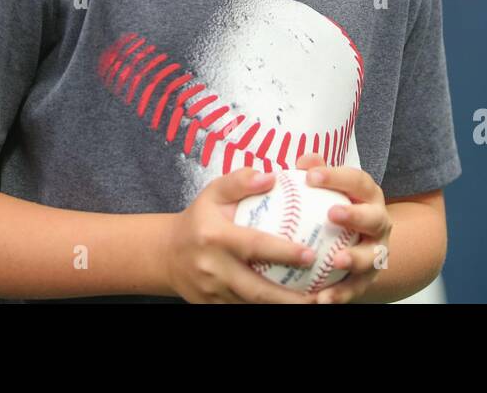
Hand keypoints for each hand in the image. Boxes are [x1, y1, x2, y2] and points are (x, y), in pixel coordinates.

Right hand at [163, 167, 319, 303]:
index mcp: (215, 237)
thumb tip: (271, 176)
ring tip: (315, 305)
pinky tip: (291, 306)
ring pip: (252, 305)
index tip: (311, 255)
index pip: (253, 246)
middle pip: (256, 288)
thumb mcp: (213, 193)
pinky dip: (267, 309)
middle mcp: (213, 268)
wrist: (166, 254)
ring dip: (282, 307)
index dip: (283, 252)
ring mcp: (212, 292)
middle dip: (289, 297)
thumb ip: (240, 182)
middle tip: (321, 295)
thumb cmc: (199, 219)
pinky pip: (244, 310)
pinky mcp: (213, 307)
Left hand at [293, 153, 391, 304]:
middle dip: (356, 216)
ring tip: (336, 261)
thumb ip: (316, 172)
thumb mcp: (328, 188)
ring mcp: (376, 252)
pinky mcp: (367, 279)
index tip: (310, 176)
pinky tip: (320, 299)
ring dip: (355, 258)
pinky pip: (354, 289)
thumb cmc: (333, 208)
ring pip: (371, 257)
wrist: (358, 243)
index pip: (357, 181)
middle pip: (373, 218)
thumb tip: (302, 161)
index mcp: (368, 197)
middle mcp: (378, 223)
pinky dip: (339, 295)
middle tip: (332, 214)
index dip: (336, 176)